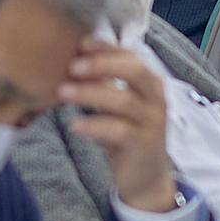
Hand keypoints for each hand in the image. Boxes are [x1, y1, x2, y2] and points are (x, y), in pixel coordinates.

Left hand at [62, 38, 176, 213]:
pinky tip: (74, 126)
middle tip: (72, 66)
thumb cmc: (128, 133)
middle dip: (103, 64)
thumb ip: (104, 82)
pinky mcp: (143, 145)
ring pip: (124, 100)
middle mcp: (156, 99)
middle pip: (135, 71)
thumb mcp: (117, 104)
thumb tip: (76, 57)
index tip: (81, 43)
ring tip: (63, 92)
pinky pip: (119, 131)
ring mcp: (152, 122)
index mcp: (150, 84)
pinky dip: (95, 125)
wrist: (145, 177)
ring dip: (91, 93)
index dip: (107, 47)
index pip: (132, 56)